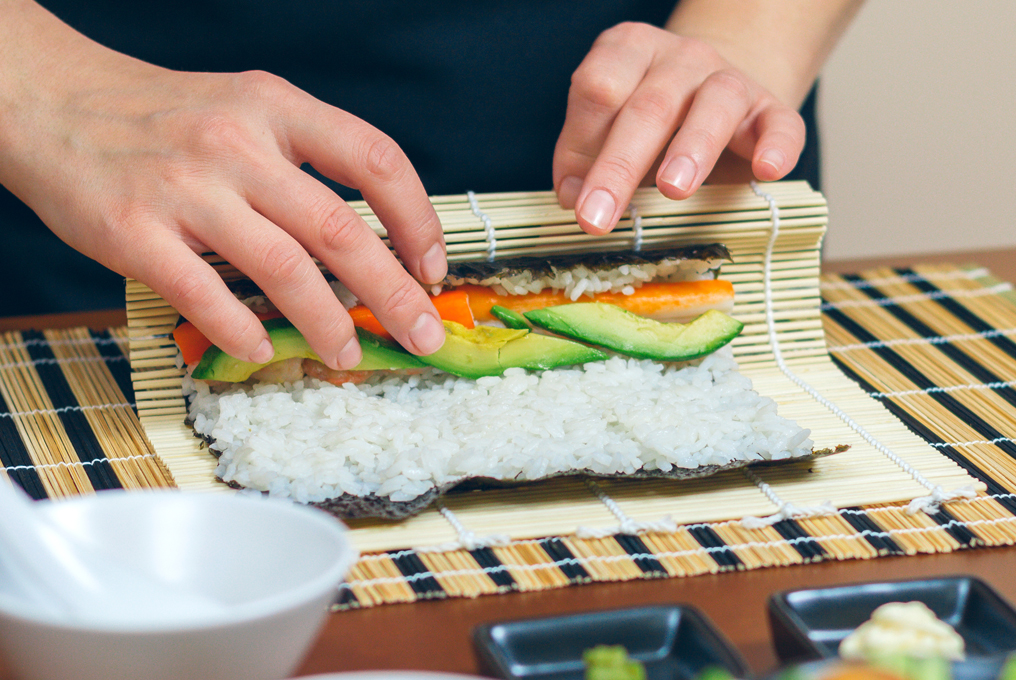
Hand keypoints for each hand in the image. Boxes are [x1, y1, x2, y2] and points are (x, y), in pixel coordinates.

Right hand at [0, 4, 446, 368]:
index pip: (374, 158)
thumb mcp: (245, 109)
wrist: (53, 100)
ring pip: (284, 269)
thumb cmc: (163, 117)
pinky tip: (262, 350)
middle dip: (394, 292)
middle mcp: (238, 144)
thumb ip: (304, 162)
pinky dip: (242, 331)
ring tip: (349, 352)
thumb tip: (374, 240)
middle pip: (341, 229)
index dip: (418, 219)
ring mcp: (186, 189)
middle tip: (422, 334)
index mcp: (275, 107)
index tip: (432, 267)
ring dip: (328, 323)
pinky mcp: (135, 231)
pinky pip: (204, 295)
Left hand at [553, 22, 805, 233]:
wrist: (719, 105)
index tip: (574, 200)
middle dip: (619, 167)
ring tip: (673, 191)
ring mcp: (731, 79)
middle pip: (649, 106)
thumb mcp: (610, 132)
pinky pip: (780, 123)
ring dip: (692, 148)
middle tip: (598, 217)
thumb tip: (572, 195)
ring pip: (715, 103)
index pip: (599, 87)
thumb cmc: (654, 127)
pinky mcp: (772, 110)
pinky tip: (767, 171)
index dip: (582, 143)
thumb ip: (585, 157)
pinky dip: (776, 146)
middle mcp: (680, 57)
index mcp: (629, 52)